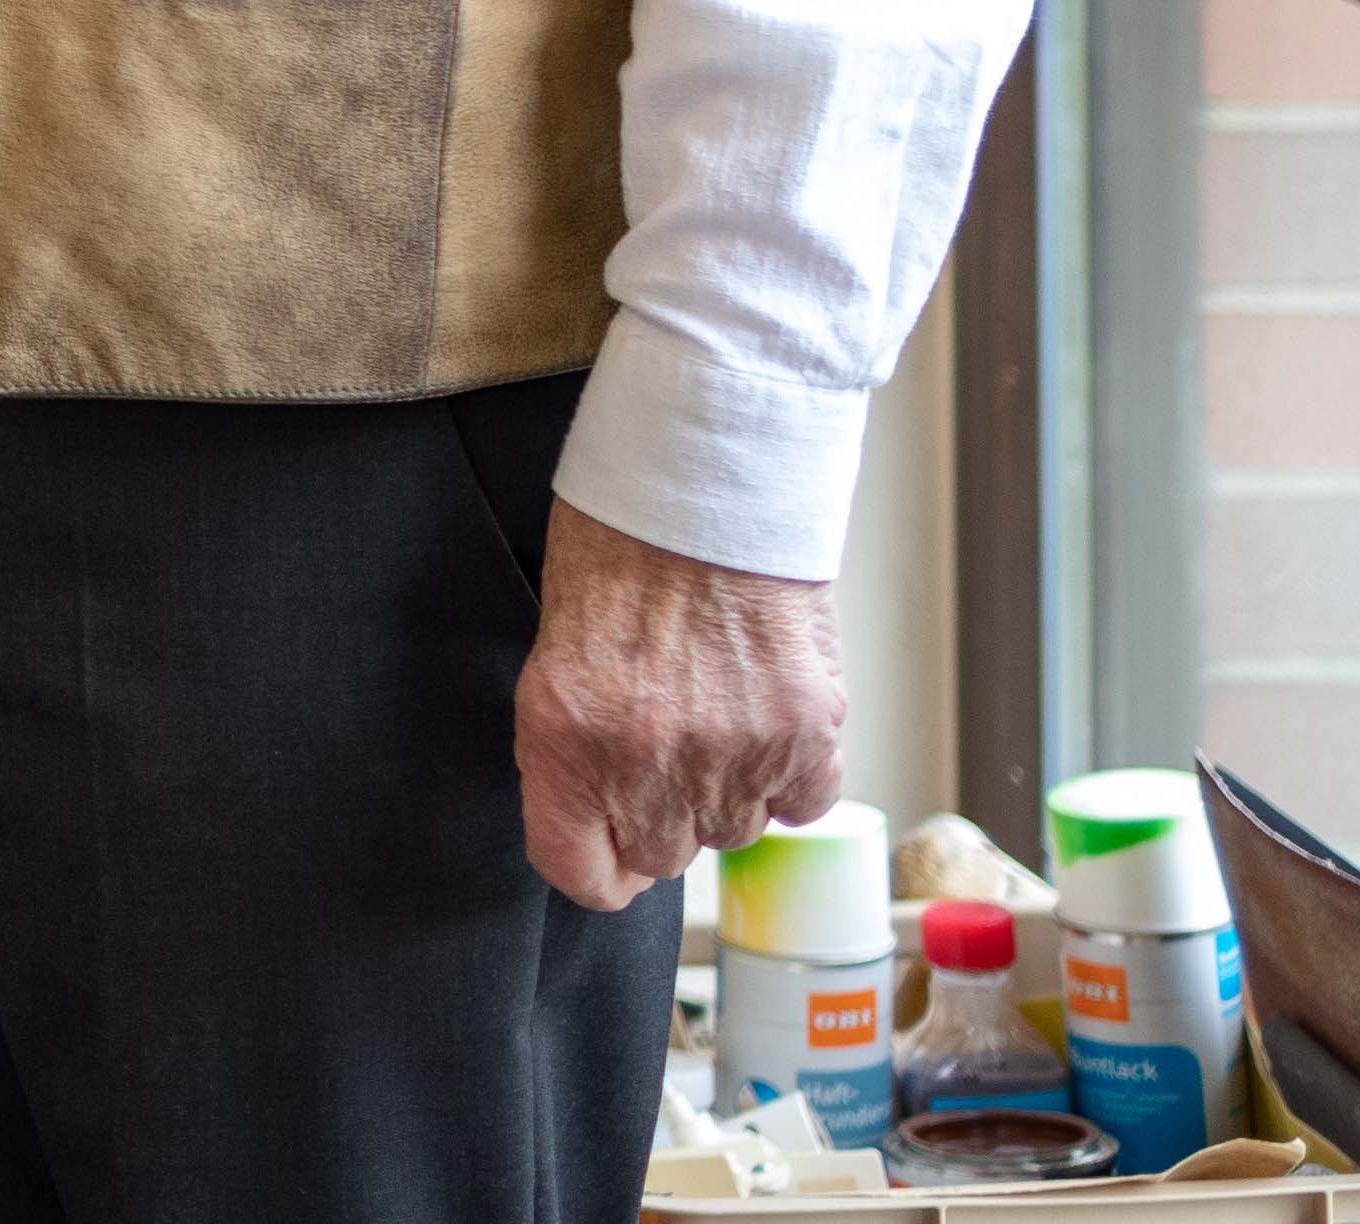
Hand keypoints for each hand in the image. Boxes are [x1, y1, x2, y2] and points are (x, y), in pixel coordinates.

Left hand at [513, 498, 842, 909]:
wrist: (698, 486)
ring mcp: (734, 756)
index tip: (606, 853)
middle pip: (662, 856)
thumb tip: (604, 821)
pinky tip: (764, 716)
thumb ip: (573, 753)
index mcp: (565, 743)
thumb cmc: (615, 552)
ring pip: (734, 831)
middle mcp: (648, 764)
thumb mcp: (553, 658)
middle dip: (658, 817)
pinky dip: (788, 774)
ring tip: (713, 712)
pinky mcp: (806, 735)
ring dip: (724, 791)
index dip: (594, 867)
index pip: (577, 873)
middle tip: (662, 751)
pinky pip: (801, 802)